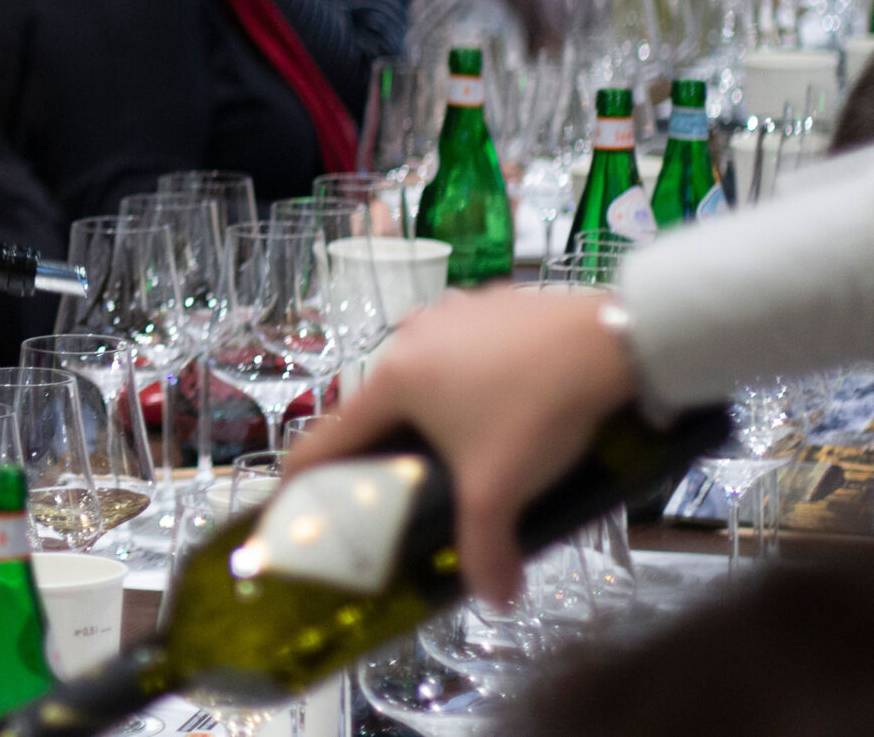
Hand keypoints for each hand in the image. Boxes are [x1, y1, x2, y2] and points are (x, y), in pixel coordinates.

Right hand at [285, 287, 637, 605]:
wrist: (612, 342)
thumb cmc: (536, 412)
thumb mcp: (503, 488)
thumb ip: (486, 548)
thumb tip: (495, 601)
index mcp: (392, 381)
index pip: (329, 435)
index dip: (304, 472)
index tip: (290, 497)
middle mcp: (407, 338)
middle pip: (376, 404)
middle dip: (378, 445)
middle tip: (393, 482)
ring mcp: (448, 312)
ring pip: (420, 371)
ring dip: (424, 407)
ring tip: (454, 442)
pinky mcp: (488, 302)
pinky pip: (460, 346)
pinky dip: (464, 376)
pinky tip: (500, 397)